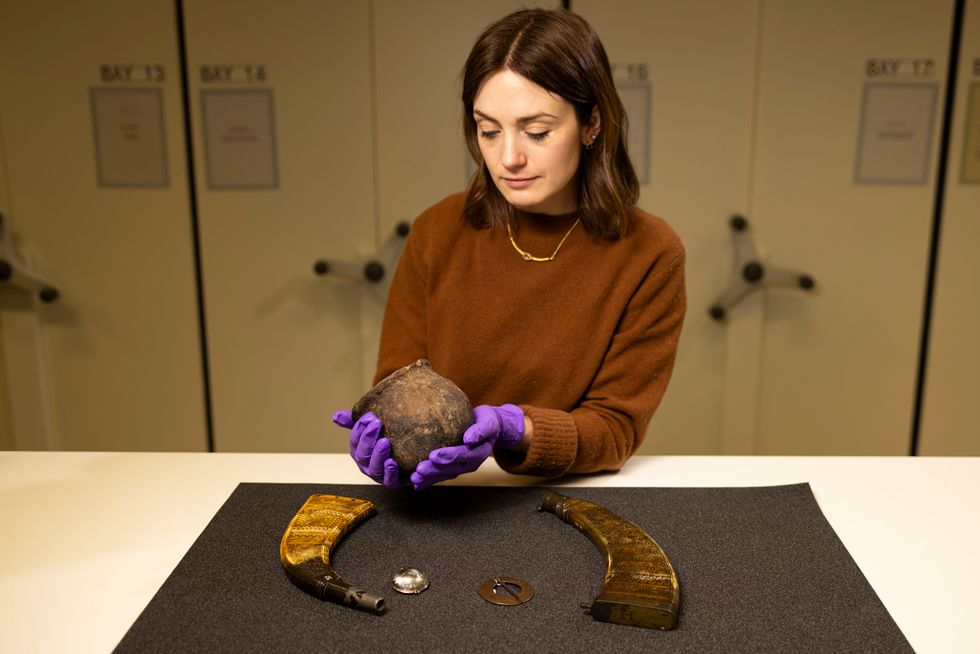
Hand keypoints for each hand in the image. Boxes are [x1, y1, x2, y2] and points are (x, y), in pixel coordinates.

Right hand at [332, 410, 403, 487]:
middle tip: (377, 423)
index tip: (369, 416)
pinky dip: (389, 472)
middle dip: (368, 438)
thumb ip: (354, 422)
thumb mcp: (371, 429)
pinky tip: (392, 462)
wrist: (406, 459)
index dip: (360, 428)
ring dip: (378, 454)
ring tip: (385, 441)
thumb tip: (336, 416)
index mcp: (358, 451)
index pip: (354, 440)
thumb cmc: (385, 443)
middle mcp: (365, 464)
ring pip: (374, 468)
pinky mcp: (391, 480)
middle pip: (362, 454)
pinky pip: (389, 480)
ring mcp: (377, 474)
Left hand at [409, 404, 523, 490]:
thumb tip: (468, 438)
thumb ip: (481, 430)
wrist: (489, 428)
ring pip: (444, 475)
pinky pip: (441, 475)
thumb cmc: (487, 421)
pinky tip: (416, 483)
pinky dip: (429, 480)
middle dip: (434, 471)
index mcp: (478, 453)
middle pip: (451, 469)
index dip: (448, 456)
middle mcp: (469, 464)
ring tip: (414, 479)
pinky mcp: (453, 467)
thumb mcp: (489, 422)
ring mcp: (461, 467)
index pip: (462, 455)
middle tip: (419, 469)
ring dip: (429, 478)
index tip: (433, 455)